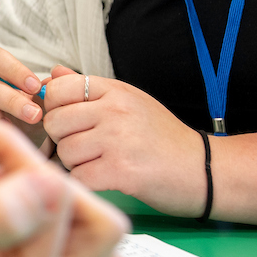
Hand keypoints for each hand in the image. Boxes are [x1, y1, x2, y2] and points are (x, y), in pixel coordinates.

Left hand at [37, 66, 202, 213]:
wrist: (203, 169)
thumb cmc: (164, 138)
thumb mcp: (130, 101)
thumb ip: (90, 89)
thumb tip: (53, 73)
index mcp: (115, 91)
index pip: (58, 89)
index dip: (54, 109)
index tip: (69, 122)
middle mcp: (115, 110)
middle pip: (55, 122)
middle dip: (62, 140)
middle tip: (85, 149)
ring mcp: (118, 140)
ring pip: (65, 152)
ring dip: (76, 164)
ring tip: (100, 163)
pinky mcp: (122, 172)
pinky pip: (79, 177)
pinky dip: (86, 183)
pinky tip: (105, 179)